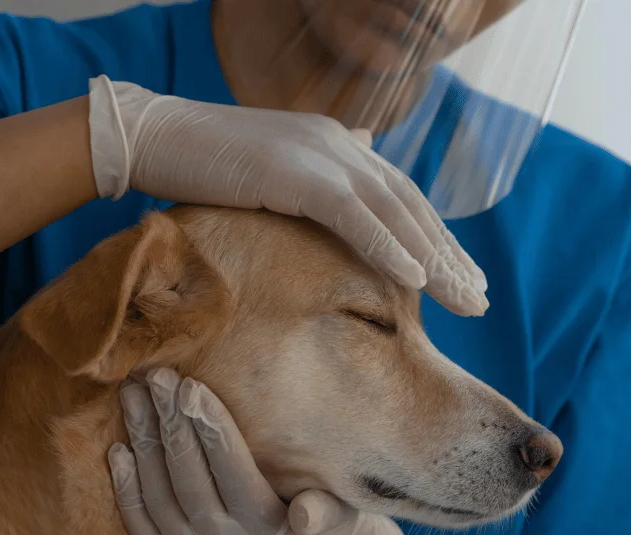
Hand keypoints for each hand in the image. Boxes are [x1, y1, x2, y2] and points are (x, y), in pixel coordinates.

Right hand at [87, 76, 487, 316]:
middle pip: (410, 206)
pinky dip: (390, 248)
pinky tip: (418, 281)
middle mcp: (341, 145)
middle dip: (448, 256)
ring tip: (465, 301)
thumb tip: (344, 197)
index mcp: (338, 145)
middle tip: (478, 300)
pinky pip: (356, 218)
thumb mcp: (270, 173)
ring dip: (435, 260)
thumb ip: (312, 183)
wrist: (152, 137)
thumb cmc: (201, 164)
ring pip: (395, 213)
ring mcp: (322, 155)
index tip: (459, 278)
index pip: (401, 197)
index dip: (434, 239)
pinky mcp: (298, 174)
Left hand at [106, 368, 408, 534]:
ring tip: (133, 395)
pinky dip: (127, 489)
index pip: (236, 476)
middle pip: (191, 483)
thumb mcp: (341, 517)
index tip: (192, 387)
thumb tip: (307, 515)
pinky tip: (118, 449)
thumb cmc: (325, 517)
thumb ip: (327, 512)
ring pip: (160, 499)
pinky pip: (141, 527)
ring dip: (144, 444)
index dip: (212, 432)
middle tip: (156, 378)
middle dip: (172, 426)